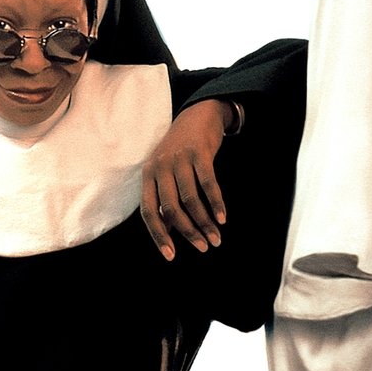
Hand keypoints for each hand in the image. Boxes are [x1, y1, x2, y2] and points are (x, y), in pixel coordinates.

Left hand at [141, 99, 235, 260]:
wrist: (196, 115)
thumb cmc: (179, 151)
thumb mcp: (165, 172)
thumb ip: (165, 197)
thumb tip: (171, 230)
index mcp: (148, 176)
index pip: (149, 212)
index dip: (159, 235)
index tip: (171, 255)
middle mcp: (159, 168)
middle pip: (170, 209)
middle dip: (188, 232)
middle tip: (203, 248)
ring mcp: (179, 160)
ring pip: (190, 200)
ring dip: (204, 222)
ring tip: (216, 238)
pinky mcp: (199, 153)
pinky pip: (208, 184)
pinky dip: (216, 203)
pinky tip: (223, 218)